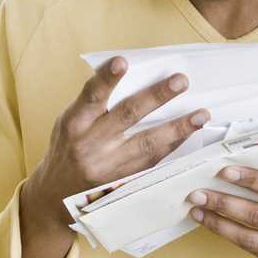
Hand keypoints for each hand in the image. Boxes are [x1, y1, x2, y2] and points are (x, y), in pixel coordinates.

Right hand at [23, 56, 209, 228]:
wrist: (56, 196)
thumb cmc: (67, 148)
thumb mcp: (69, 122)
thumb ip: (93, 103)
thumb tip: (128, 74)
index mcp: (74, 125)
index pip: (91, 97)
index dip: (106, 79)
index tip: (122, 61)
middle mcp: (90, 145)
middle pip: (127, 117)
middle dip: (156, 97)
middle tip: (180, 81)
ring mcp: (108, 167)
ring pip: (147, 144)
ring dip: (177, 128)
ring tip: (201, 115)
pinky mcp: (122, 182)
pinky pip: (152, 162)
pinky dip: (172, 146)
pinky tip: (190, 134)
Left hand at [188, 166, 257, 257]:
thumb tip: (247, 160)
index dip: (250, 179)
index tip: (224, 170)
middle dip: (224, 203)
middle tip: (198, 193)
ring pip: (250, 238)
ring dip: (219, 224)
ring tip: (197, 210)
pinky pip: (251, 249)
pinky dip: (229, 236)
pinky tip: (213, 224)